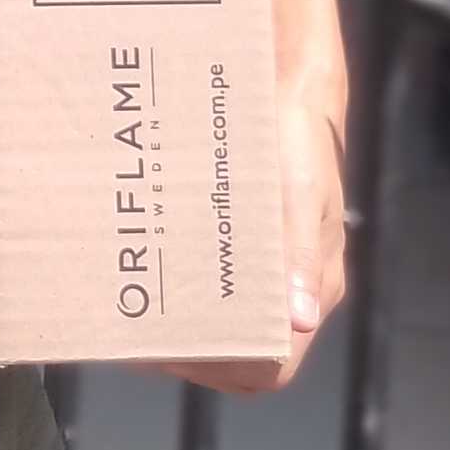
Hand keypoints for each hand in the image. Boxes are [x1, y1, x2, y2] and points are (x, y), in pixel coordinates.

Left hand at [132, 76, 347, 396]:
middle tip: (138, 328)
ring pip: (223, 316)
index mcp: (316, 283)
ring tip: (133, 301)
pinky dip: (180, 282)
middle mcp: (293, 282)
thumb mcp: (302, 189)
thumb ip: (301, 252)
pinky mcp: (246, 236)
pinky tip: (147, 263)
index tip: (174, 352)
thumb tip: (301, 318)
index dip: (227, 370)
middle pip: (240, 348)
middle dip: (189, 348)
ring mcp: (269, 262)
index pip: (274, 364)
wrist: (289, 79)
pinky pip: (212, 277)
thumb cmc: (301, 134)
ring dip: (180, 317)